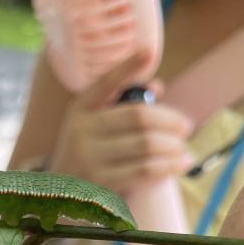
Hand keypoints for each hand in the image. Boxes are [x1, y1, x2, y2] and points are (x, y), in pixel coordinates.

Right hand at [50, 51, 192, 195]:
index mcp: (81, 109)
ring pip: (146, 145)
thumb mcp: (92, 124)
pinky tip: (179, 165)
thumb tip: (157, 86)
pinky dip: (167, 166)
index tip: (149, 49)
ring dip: (173, 146)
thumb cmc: (85, 152)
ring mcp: (90, 158)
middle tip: (186, 126)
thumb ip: (121, 104)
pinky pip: (143, 170)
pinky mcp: (101, 183)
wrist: (57, 195)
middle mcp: (82, 130)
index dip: (128, 65)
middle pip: (139, 117)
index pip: (107, 83)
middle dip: (170, 121)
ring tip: (183, 150)